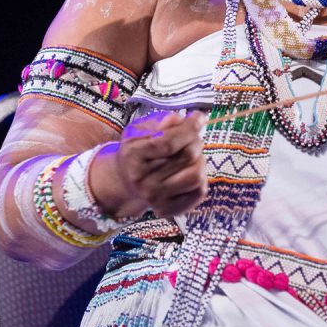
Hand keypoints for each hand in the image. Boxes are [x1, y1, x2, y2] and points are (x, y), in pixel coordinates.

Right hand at [90, 110, 208, 218]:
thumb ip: (160, 120)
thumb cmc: (137, 149)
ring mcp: (154, 197)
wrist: (125, 179)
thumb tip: (179, 119)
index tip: (199, 117)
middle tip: (192, 136)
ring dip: (200, 160)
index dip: (189, 128)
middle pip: (187, 156)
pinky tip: (189, 171)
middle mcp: (142, 180)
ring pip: (196, 176)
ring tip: (191, 155)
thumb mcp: (141, 128)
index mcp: (133, 155)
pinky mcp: (167, 209)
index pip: (169, 142)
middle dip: (196, 140)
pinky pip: (199, 193)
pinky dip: (201, 178)